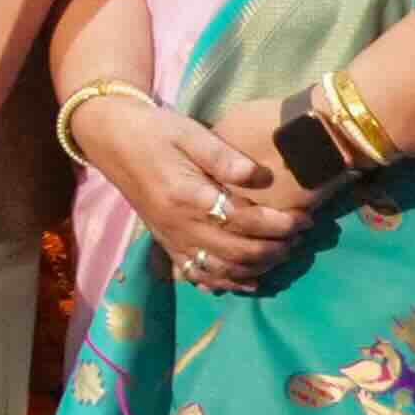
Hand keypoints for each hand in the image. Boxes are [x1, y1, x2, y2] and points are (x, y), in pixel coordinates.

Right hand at [75, 91, 304, 293]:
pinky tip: (249, 280)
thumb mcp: (188, 132)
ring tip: (281, 253)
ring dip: (255, 268)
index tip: (303, 218)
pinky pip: (197, 274)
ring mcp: (170, 237)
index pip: (242, 220)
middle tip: (299, 237)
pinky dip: (225, 282)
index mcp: (186, 195)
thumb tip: (257, 175)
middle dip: (274, 248)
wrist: (111, 140)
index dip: (277, 224)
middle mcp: (178, 224)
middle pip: (235, 251)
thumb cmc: (155, 131)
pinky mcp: (166, 243)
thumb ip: (222, 154)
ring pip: (220, 269)